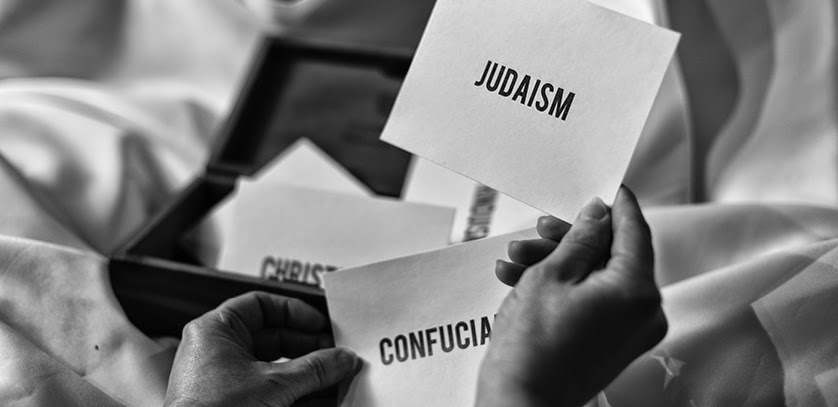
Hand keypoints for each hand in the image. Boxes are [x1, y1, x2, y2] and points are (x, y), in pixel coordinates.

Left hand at [164, 292, 360, 406]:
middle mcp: (216, 351)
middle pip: (273, 337)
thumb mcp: (275, 384)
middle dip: (309, 348)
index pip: (260, 305)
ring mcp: (223, 379)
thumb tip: (342, 359)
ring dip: (307, 373)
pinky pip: (270, 389)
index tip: (320, 324)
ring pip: (274, 367)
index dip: (294, 312)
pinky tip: (322, 398)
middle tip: (335, 355)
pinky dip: (295, 392)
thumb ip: (315, 369)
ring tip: (335, 377)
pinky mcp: (233, 402)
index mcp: (216, 331)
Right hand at [476, 186, 666, 406]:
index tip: (608, 186)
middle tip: (537, 230)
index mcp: (638, 291)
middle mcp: (645, 313)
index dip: (617, 204)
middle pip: (613, 255)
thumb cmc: (533, 345)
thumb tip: (599, 214)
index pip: (635, 231)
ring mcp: (632, 332)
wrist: (521, 401)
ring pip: (598, 278)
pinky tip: (523, 282)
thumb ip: (581, 238)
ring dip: (557, 264)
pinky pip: (595, 302)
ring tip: (515, 262)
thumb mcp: (551, 275)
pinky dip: (564, 289)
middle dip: (569, 240)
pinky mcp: (615, 345)